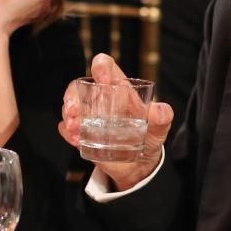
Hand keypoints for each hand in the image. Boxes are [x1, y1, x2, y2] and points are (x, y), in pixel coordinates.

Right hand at [57, 53, 172, 190]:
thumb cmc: (149, 137)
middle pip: (80, 86)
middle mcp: (101, 99)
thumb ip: (163, 117)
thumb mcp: (160, 127)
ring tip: (74, 128)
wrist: (140, 164)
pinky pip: (68, 128)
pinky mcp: (82, 133)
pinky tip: (75, 139)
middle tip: (74, 110)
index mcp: (119, 89)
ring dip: (68, 115)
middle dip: (72, 95)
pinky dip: (67, 132)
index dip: (101, 66)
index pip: (106, 67)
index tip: (102, 78)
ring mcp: (89, 116)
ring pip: (71, 106)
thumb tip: (159, 110)